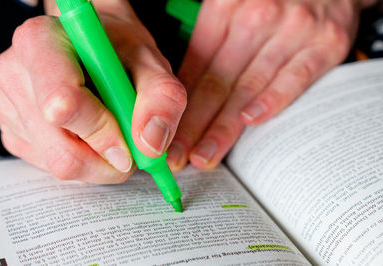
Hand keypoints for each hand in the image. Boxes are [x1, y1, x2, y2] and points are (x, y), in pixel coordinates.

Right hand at [0, 0, 185, 182]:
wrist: (96, 46)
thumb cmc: (119, 50)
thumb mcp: (151, 62)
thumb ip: (162, 98)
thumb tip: (151, 143)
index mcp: (40, 42)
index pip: (63, 105)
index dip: (103, 132)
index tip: (131, 142)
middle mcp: (15, 73)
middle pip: (61, 150)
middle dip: (107, 158)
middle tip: (130, 144)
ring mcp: (8, 106)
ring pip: (59, 164)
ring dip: (99, 160)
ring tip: (110, 128)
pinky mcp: (13, 132)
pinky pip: (51, 167)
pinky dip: (83, 159)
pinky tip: (89, 132)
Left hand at [167, 0, 367, 170]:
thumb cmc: (273, 2)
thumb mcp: (234, 12)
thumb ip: (211, 46)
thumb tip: (184, 96)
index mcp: (223, 10)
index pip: (195, 68)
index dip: (178, 108)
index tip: (166, 137)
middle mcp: (254, 18)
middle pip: (217, 83)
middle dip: (194, 126)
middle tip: (177, 157)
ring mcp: (291, 31)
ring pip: (248, 87)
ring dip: (224, 127)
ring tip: (205, 155)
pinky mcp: (324, 44)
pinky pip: (294, 77)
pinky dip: (272, 100)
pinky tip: (251, 122)